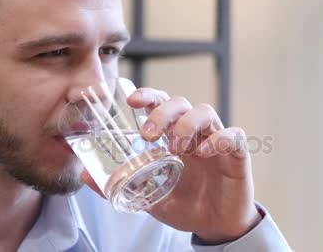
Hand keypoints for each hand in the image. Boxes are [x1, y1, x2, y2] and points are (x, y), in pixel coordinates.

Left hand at [124, 87, 261, 243]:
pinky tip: (205, 152)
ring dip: (187, 125)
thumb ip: (121, 184)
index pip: (161, 104)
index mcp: (172, 136)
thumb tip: (85, 175)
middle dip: (163, 112)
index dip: (148, 95)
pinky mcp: (237, 154)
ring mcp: (215, 140)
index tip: (131, 101)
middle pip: (180, 102)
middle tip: (149, 133)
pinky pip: (232, 135)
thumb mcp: (148, 197)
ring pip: (205, 112)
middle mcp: (194, 132)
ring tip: (176, 147)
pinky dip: (218, 139)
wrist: (215, 226)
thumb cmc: (184, 204)